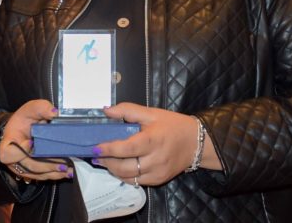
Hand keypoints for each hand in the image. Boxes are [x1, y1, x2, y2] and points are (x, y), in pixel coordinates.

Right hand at [0, 99, 72, 181]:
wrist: (23, 128)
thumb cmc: (24, 120)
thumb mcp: (31, 109)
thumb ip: (41, 108)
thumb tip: (54, 113)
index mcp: (8, 143)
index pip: (7, 153)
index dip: (19, 151)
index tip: (31, 143)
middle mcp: (13, 159)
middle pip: (28, 166)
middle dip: (46, 166)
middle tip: (62, 164)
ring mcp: (22, 167)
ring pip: (37, 174)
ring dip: (53, 173)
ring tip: (69, 169)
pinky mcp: (32, 172)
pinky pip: (42, 176)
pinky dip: (55, 175)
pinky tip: (67, 172)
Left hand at [92, 103, 219, 186]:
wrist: (196, 142)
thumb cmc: (172, 125)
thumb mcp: (151, 113)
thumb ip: (127, 110)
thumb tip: (106, 110)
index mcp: (153, 140)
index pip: (127, 149)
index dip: (109, 149)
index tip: (95, 147)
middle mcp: (155, 159)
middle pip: (124, 167)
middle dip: (107, 162)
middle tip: (96, 155)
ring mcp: (157, 173)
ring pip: (128, 177)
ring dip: (113, 170)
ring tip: (104, 161)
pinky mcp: (158, 180)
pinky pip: (136, 182)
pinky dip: (124, 176)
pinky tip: (118, 167)